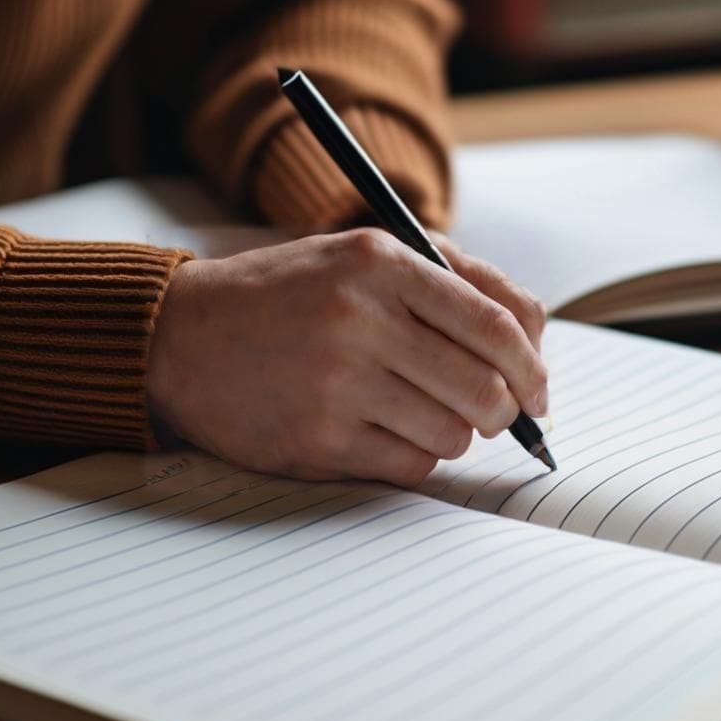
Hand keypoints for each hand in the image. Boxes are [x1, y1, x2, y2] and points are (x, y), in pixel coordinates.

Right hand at [147, 229, 547, 484]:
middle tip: (495, 413)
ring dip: (454, 432)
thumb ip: (453, 280)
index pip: (497, 322)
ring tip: (424, 413)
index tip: (539, 389)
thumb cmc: (289, 295)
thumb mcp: (364, 256)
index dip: (533, 365)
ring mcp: (336, 383)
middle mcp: (360, 318)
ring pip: (452, 433)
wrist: (182, 335)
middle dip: (504, 410)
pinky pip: (410, 464)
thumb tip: (533, 338)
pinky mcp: (316, 439)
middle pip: (485, 388)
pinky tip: (387, 432)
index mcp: (381, 264)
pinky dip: (416, 455)